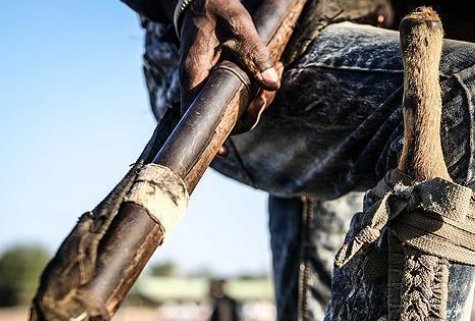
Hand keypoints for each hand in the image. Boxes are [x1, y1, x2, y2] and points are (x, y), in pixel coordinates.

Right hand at [178, 0, 281, 132]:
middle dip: (252, 112)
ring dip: (261, 97)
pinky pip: (240, 92)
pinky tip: (276, 69)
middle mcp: (198, 82)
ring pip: (235, 105)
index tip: (225, 152)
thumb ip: (255, 54)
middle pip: (223, 115)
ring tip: (280, 70)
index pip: (196, 113)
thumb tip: (272, 85)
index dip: (211, 135)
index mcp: (194, 72)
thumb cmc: (216, 8)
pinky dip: (259, 86)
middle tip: (270, 93)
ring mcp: (209, 82)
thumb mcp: (238, 26)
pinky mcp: (220, 77)